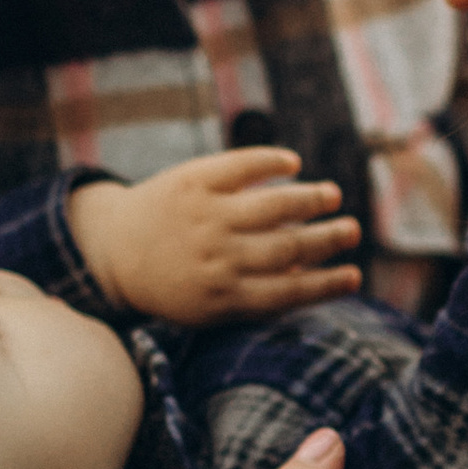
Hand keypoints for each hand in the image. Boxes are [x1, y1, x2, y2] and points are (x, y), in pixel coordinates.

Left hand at [70, 153, 361, 323]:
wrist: (113, 250)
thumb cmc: (172, 284)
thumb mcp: (208, 306)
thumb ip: (254, 296)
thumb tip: (309, 274)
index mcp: (223, 294)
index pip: (288, 290)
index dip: (326, 284)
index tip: (354, 275)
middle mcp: (217, 255)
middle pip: (287, 245)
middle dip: (327, 239)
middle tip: (352, 231)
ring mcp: (206, 216)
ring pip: (272, 204)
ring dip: (309, 198)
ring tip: (331, 195)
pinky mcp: (192, 182)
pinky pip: (241, 166)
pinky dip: (270, 161)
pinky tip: (292, 163)